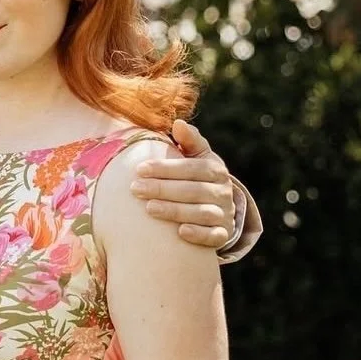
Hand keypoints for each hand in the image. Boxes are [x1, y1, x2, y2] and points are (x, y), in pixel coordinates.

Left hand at [130, 119, 235, 247]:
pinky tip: (180, 232)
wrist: (217, 209)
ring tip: (149, 208)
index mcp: (216, 170)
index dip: (165, 168)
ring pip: (202, 213)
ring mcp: (225, 214)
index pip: (191, 167)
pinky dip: (199, 234)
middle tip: (135, 189)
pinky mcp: (224, 235)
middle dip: (163, 189)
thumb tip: (178, 122)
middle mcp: (223, 192)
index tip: (139, 168)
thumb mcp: (197, 157)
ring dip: (175, 210)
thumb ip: (189, 140)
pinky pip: (214, 236)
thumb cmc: (196, 177)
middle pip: (193, 190)